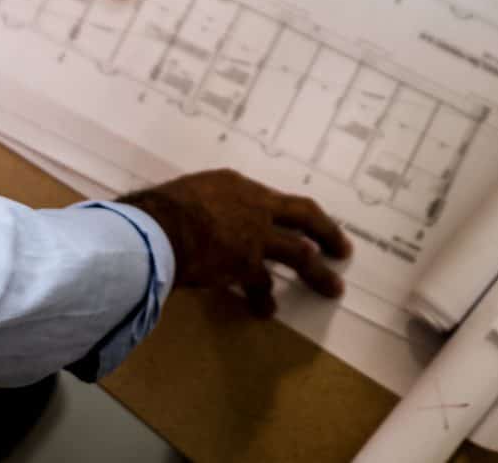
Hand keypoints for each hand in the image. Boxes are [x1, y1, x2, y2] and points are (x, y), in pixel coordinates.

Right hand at [121, 168, 350, 316]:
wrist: (154, 229)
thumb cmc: (161, 208)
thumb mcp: (190, 194)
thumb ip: (210, 204)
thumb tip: (205, 216)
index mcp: (240, 186)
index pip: (280, 199)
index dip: (300, 213)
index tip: (313, 224)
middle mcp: (256, 207)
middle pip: (305, 218)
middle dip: (329, 233)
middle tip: (343, 250)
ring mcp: (255, 237)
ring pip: (301, 255)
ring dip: (318, 275)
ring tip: (333, 289)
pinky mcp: (245, 266)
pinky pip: (262, 287)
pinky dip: (265, 300)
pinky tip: (267, 311)